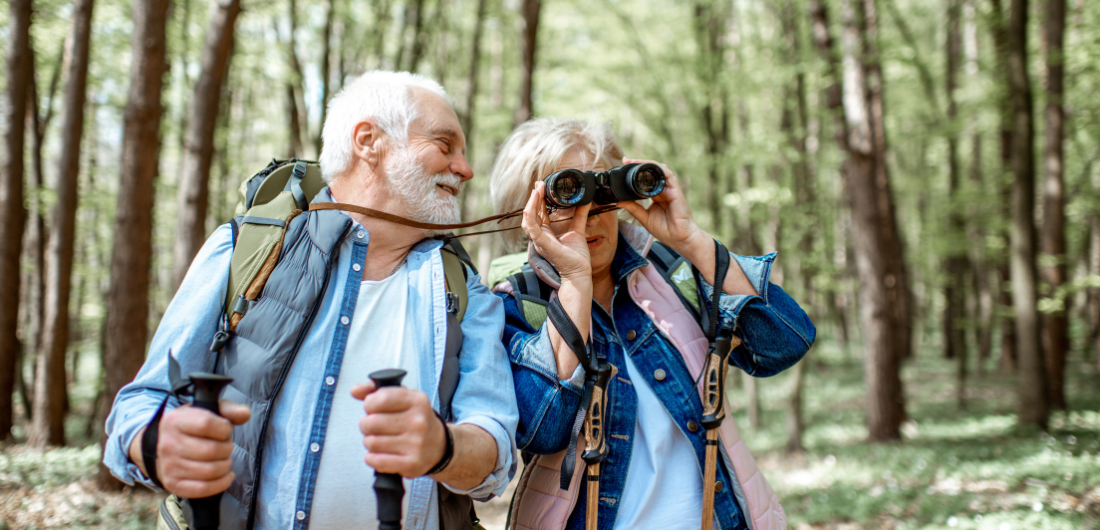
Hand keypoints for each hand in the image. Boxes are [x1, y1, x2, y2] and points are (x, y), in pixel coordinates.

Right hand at [131, 400, 250, 497]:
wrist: (163, 445)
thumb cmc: (191, 427)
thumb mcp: (207, 410)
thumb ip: (228, 409)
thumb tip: (245, 413)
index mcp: (176, 421)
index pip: (206, 425)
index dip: (224, 429)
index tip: (225, 430)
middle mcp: (168, 443)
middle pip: (211, 451)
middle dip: (227, 449)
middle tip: (226, 447)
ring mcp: (169, 465)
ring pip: (209, 471)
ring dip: (225, 466)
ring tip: (224, 460)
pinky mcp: (173, 484)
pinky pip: (203, 489)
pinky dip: (221, 484)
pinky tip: (226, 475)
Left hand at [351, 381, 445, 477]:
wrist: (439, 446)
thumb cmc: (415, 420)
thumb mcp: (403, 398)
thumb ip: (376, 390)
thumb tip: (355, 390)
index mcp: (417, 401)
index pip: (380, 398)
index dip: (369, 404)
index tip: (373, 408)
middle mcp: (418, 422)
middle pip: (371, 422)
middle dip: (366, 425)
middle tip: (374, 427)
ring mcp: (416, 444)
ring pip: (371, 442)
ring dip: (370, 442)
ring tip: (380, 440)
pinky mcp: (411, 463)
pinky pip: (376, 460)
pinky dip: (372, 458)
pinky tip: (380, 454)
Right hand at [521, 181, 594, 283]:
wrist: (580, 273)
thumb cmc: (577, 257)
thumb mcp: (578, 230)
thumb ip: (580, 215)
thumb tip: (586, 201)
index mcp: (546, 233)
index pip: (538, 213)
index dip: (539, 200)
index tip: (542, 186)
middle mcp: (540, 237)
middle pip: (531, 214)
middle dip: (533, 198)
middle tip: (539, 184)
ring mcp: (539, 241)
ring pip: (528, 219)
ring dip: (531, 203)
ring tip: (537, 190)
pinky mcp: (542, 244)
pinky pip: (532, 228)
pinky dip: (530, 215)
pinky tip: (532, 205)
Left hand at [615, 158, 709, 256]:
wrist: (679, 239)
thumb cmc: (666, 230)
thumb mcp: (644, 218)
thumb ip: (633, 208)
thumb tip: (618, 201)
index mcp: (657, 196)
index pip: (646, 179)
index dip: (636, 171)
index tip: (624, 166)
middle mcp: (664, 190)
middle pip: (653, 171)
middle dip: (640, 163)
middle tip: (626, 160)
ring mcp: (671, 190)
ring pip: (661, 169)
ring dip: (648, 163)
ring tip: (635, 161)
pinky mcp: (676, 191)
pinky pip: (669, 175)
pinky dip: (659, 169)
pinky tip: (649, 167)